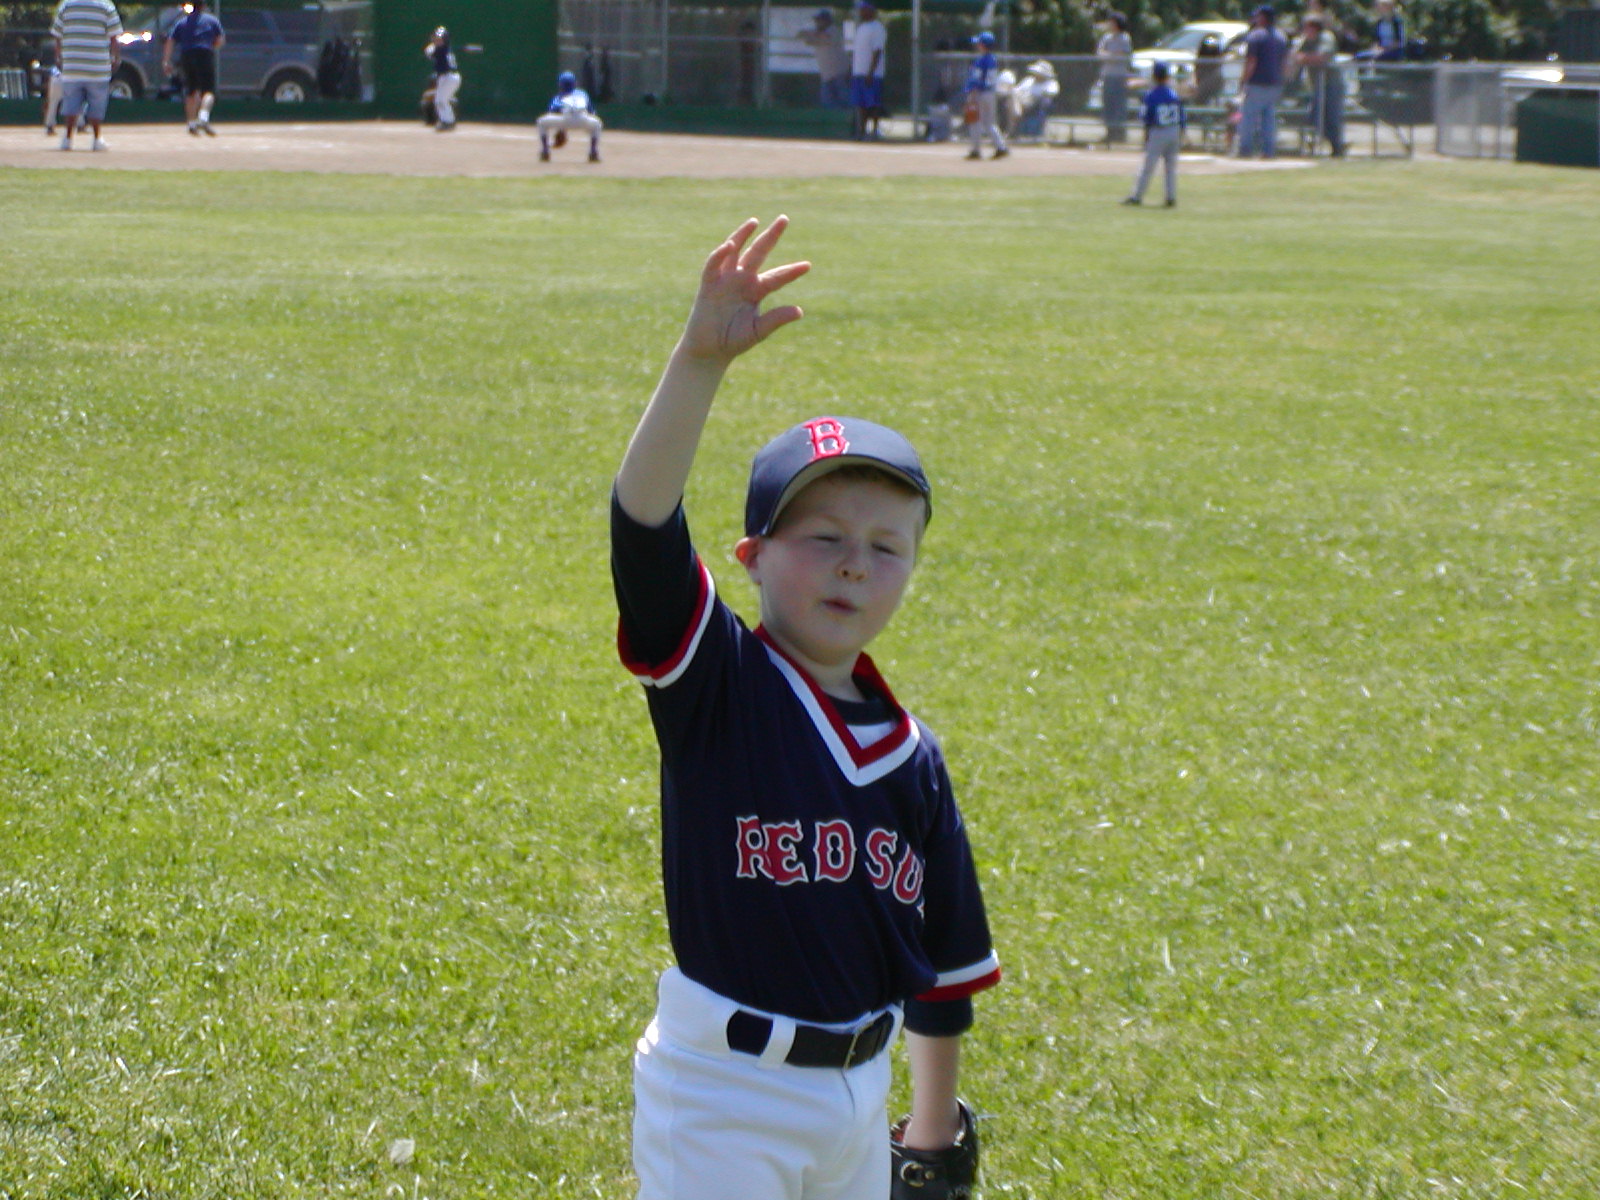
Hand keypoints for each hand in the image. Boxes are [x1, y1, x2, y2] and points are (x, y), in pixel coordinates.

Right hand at [679, 216, 808, 363]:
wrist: (708, 351)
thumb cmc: (733, 341)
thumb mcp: (758, 330)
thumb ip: (776, 319)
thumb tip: (800, 311)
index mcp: (756, 291)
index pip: (777, 277)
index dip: (791, 271)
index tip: (807, 266)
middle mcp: (742, 280)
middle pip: (758, 253)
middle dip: (770, 236)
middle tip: (784, 219)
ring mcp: (725, 280)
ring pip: (736, 251)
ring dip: (743, 235)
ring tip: (755, 222)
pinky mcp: (708, 284)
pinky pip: (714, 264)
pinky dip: (720, 254)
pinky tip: (730, 244)